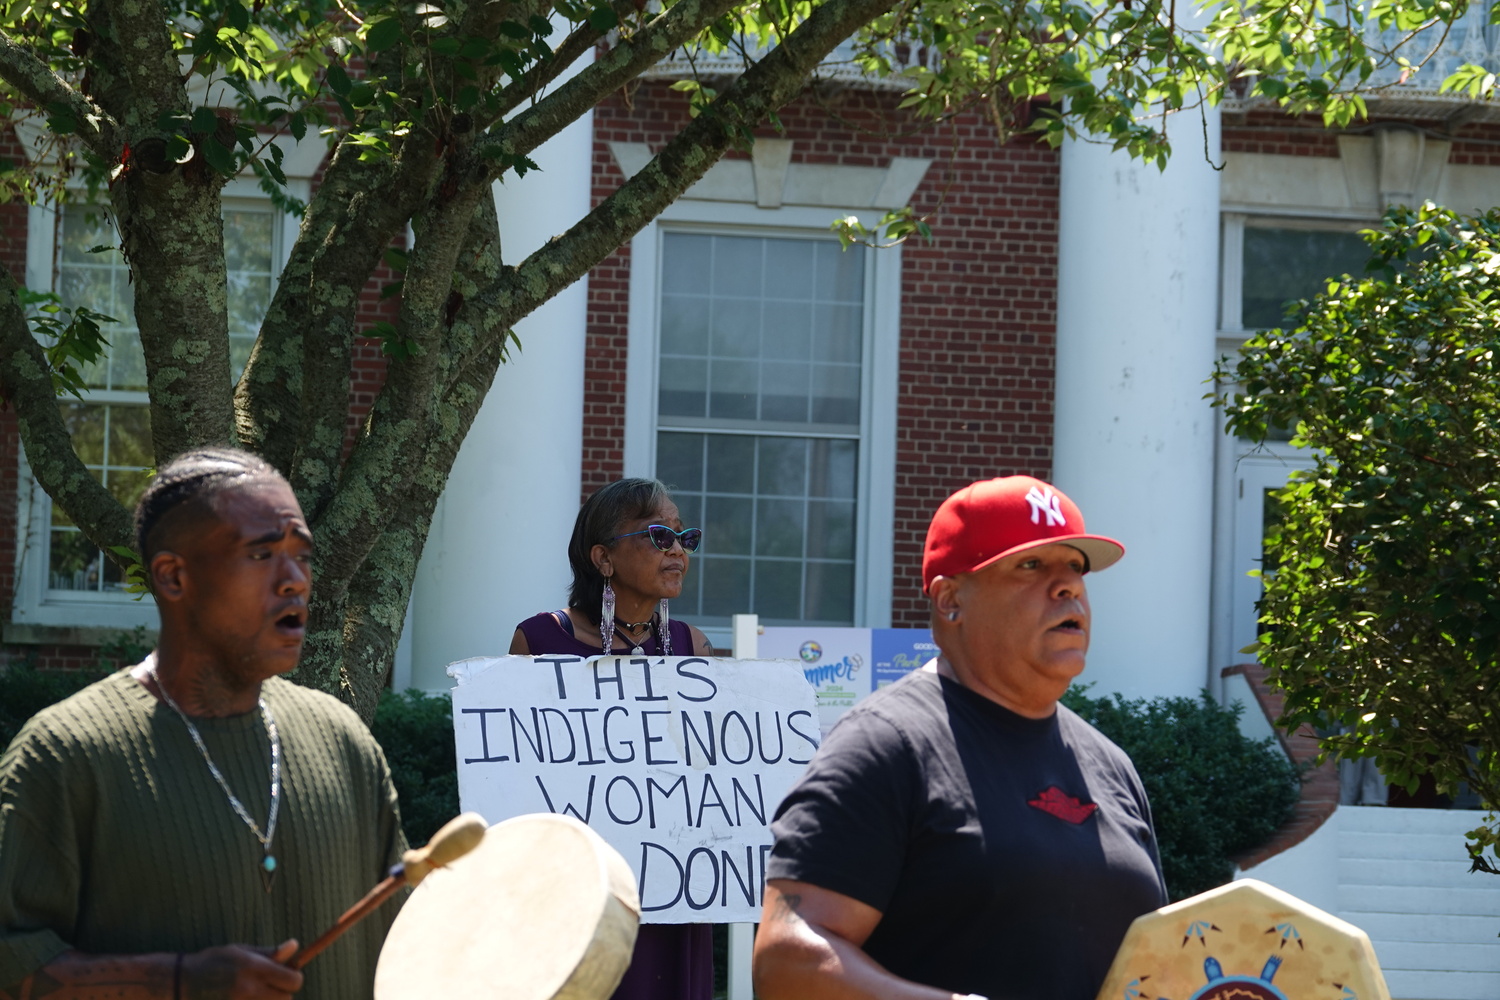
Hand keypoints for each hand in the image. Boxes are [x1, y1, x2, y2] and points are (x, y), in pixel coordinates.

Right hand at [181, 940, 302, 998]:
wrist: (180, 984)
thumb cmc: (213, 963)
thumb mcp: (240, 952)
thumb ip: (268, 953)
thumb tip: (295, 945)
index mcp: (253, 967)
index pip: (293, 980)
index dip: (293, 979)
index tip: (286, 977)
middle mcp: (249, 988)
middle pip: (285, 999)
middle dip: (281, 994)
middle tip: (266, 988)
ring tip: (251, 994)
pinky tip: (241, 999)